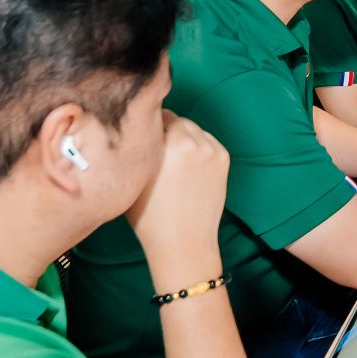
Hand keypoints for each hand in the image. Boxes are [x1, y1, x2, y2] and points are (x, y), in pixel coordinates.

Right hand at [128, 113, 230, 274]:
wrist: (183, 243)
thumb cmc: (149, 216)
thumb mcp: (133, 178)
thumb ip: (136, 149)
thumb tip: (134, 129)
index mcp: (168, 144)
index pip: (155, 114)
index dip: (145, 124)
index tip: (141, 133)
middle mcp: (192, 141)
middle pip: (175, 119)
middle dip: (165, 129)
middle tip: (156, 148)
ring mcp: (211, 149)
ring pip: (192, 129)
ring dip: (182, 136)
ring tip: (172, 159)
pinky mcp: (223, 158)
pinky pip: (206, 140)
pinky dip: (197, 146)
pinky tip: (186, 165)